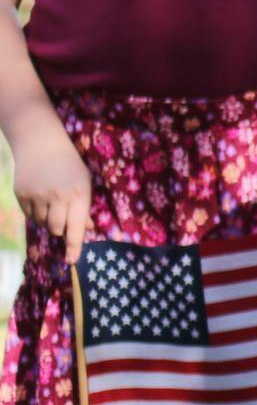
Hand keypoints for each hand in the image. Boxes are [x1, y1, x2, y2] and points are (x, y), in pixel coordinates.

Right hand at [13, 118, 91, 264]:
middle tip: (62, 218)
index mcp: (77, 194)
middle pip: (56, 230)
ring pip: (42, 224)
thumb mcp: (84, 184)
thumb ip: (84, 208)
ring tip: (51, 203)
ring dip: (47, 221)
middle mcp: (56, 196)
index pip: (76, 227)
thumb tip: (87, 231)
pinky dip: (35, 213)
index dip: (74, 246)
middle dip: (60, 230)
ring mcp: (36, 194)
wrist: (40, 144)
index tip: (72, 260)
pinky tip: (40, 199)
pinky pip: (29, 215)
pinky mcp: (21, 193)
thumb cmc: (69, 167)